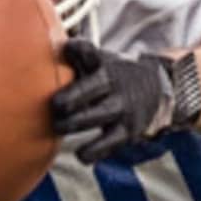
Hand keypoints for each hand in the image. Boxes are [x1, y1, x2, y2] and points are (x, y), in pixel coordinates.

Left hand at [51, 39, 200, 163]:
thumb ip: (73, 57)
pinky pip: (108, 144)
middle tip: (54, 105)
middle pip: (90, 88)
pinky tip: (81, 154)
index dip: (78, 49)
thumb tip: (43, 47)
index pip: (90, 52)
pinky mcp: (127, 131)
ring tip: (59, 127)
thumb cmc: (111, 76)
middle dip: (69, 98)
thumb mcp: (98, 61)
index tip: (68, 48)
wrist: (156, 89)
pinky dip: (92, 151)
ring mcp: (122, 108)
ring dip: (74, 123)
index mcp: (103, 64)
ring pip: (97, 116)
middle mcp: (114, 84)